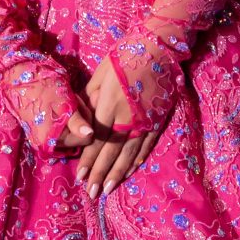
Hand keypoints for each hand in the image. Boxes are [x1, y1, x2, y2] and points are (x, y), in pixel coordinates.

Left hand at [55, 56, 168, 200]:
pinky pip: (147, 144)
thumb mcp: (101, 72)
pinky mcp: (159, 119)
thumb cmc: (126, 54)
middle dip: (100, 173)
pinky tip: (130, 171)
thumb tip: (83, 120)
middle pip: (112, 151)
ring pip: (130, 152)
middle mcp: (129, 116)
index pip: (97, 139)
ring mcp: (146, 120)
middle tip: (91, 193)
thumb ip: (91, 98)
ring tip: (108, 189)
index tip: (79, 176)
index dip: (88, 159)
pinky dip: (138, 159)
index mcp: (111, 104)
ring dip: (118, 173)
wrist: (160, 46)